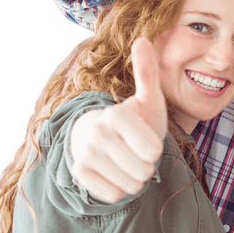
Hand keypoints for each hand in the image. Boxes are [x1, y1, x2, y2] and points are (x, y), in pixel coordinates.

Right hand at [69, 38, 167, 202]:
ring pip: (129, 184)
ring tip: (127, 162)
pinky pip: (112, 194)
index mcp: (115, 115)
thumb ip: (147, 73)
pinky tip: (114, 174)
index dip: (155, 150)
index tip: (148, 143)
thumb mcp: (148, 99)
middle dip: (146, 166)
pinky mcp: (79, 172)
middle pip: (142, 170)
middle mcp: (95, 133)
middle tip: (136, 153)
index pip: (151, 150)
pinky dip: (119, 190)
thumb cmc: (135, 120)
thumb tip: (141, 39)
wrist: (108, 140)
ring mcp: (84, 153)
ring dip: (134, 179)